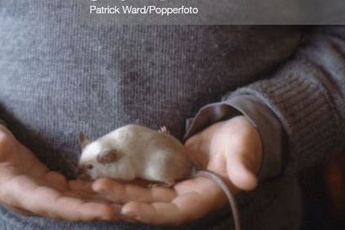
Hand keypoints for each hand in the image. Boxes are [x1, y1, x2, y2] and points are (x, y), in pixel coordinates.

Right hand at [0, 118, 118, 220]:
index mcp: (18, 191)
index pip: (53, 205)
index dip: (80, 209)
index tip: (105, 211)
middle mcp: (32, 197)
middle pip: (69, 208)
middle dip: (97, 209)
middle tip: (127, 209)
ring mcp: (39, 191)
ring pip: (73, 201)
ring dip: (97, 202)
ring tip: (126, 201)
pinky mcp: (45, 182)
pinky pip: (71, 190)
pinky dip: (89, 190)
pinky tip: (110, 187)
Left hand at [92, 115, 262, 224]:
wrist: (238, 132)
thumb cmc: (244, 143)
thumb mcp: (244, 151)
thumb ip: (242, 166)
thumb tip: (248, 180)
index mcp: (205, 197)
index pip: (175, 212)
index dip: (152, 213)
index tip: (129, 209)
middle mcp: (187, 195)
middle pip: (153, 203)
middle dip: (126, 198)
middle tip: (99, 189)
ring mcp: (177, 183)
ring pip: (145, 190)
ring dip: (122, 188)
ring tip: (96, 182)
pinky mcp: (169, 170)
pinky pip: (147, 175)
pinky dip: (129, 174)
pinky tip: (109, 169)